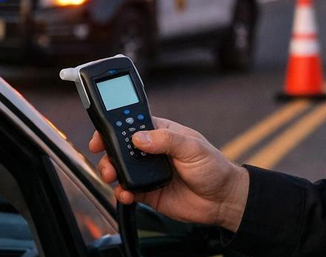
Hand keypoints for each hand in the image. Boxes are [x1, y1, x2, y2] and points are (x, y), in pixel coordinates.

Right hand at [88, 117, 249, 231]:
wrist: (223, 200)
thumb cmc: (214, 167)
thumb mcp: (193, 148)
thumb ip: (166, 140)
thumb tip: (139, 137)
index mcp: (161, 133)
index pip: (131, 125)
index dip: (113, 127)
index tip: (101, 134)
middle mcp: (152, 151)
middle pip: (120, 148)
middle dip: (108, 153)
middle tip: (105, 159)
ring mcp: (148, 172)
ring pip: (120, 169)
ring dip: (111, 172)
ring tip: (113, 177)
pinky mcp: (148, 192)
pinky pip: (127, 191)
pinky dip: (122, 192)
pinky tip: (126, 193)